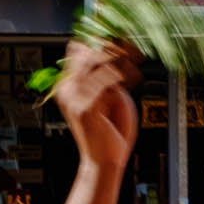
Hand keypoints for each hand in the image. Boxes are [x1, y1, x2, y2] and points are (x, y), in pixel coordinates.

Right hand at [55, 40, 139, 174]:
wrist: (104, 163)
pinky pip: (106, 78)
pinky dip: (123, 74)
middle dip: (112, 46)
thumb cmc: (109, 134)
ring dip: (120, 59)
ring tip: (135, 67)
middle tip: (133, 50)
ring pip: (97, 60)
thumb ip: (107, 77)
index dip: (101, 40)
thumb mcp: (109, 98)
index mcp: (69, 85)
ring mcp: (75, 98)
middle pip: (86, 49)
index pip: (79, 49)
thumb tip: (112, 57)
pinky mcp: (87, 107)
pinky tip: (133, 77)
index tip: (123, 41)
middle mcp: (67, 89)